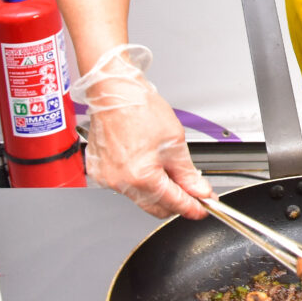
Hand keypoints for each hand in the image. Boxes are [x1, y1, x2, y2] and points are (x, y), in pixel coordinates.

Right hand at [76, 45, 214, 218]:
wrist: (113, 92)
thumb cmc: (139, 108)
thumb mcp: (175, 140)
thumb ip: (187, 172)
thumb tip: (199, 190)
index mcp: (142, 176)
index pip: (173, 203)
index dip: (192, 207)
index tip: (201, 208)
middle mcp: (121, 182)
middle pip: (155, 207)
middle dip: (175, 202)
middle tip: (191, 190)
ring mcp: (108, 179)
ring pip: (140, 197)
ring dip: (157, 190)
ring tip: (166, 168)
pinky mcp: (99, 172)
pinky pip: (123, 186)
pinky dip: (138, 181)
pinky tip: (146, 164)